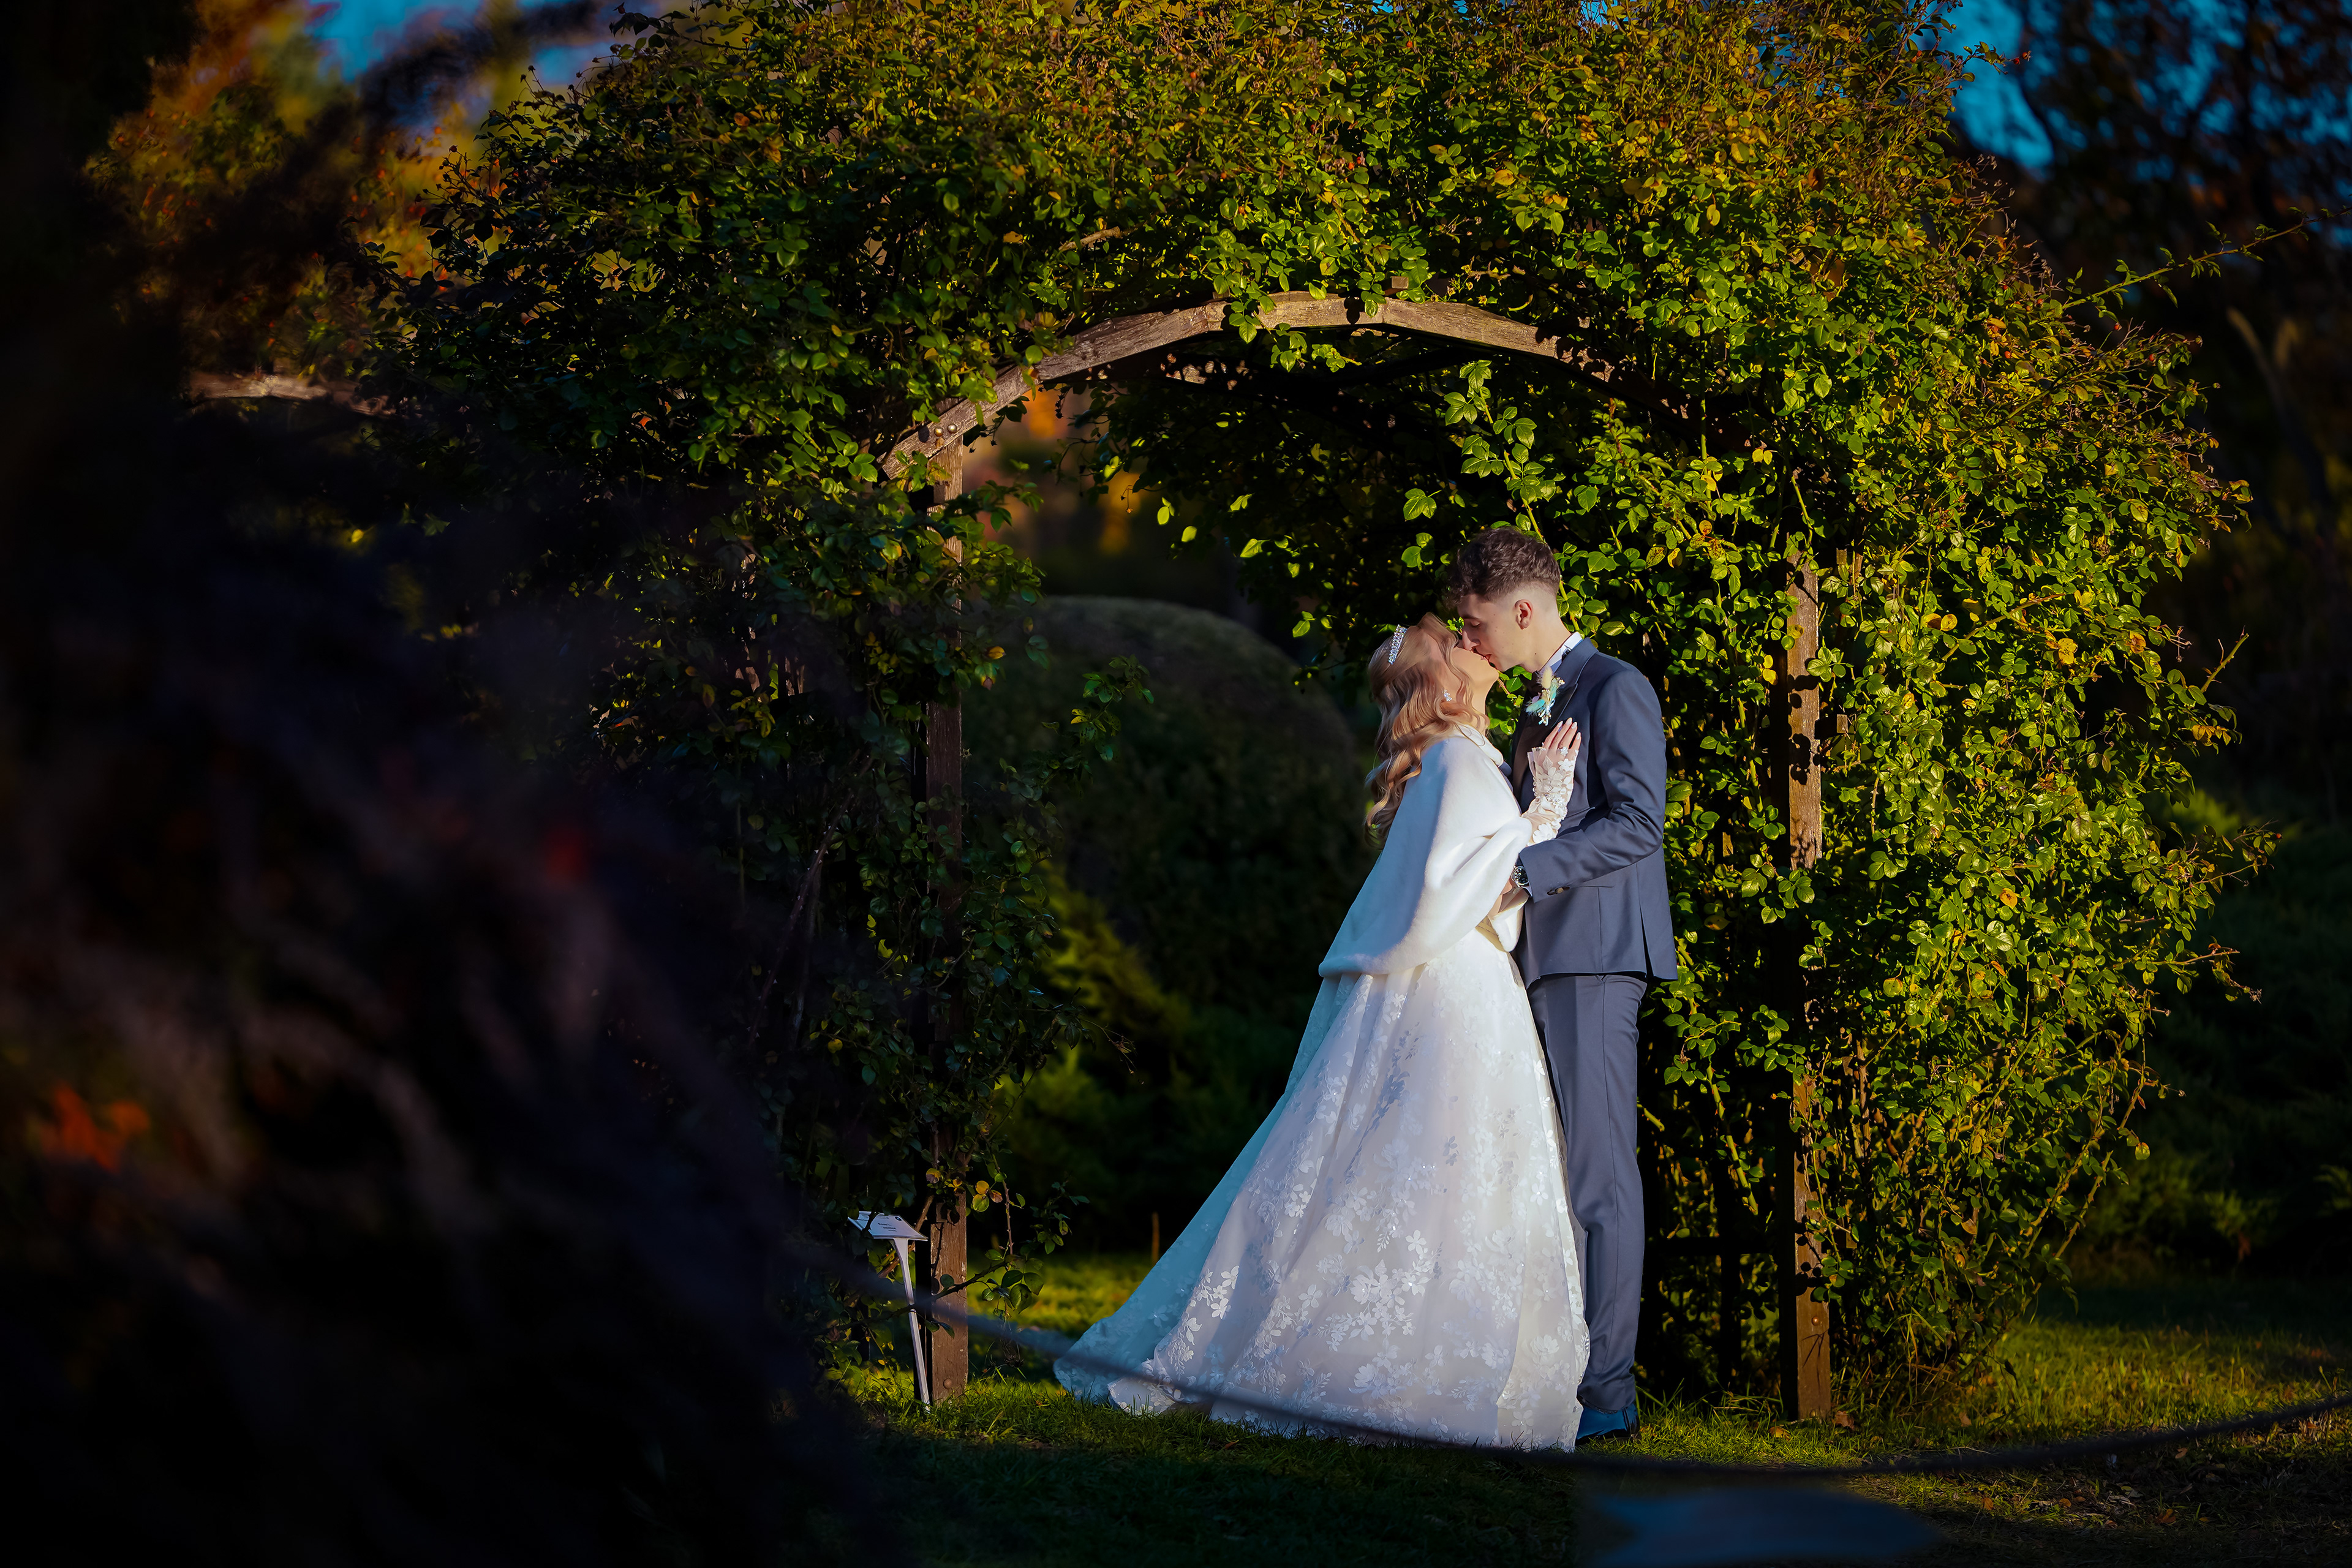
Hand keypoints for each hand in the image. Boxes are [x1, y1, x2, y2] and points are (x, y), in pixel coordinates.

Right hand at [1522, 720, 1579, 843]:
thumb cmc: (1544, 786)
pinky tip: (1579, 736)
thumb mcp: (1538, 770)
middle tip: (1570, 721)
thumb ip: (1540, 759)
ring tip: (1575, 725)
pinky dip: (1576, 742)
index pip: (1548, 740)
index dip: (1555, 731)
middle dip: (1565, 728)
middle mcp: (1548, 756)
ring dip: (1570, 732)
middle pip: (1557, 738)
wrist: (1549, 797)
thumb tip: (1543, 750)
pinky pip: (1573, 750)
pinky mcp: (1567, 764)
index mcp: (1540, 757)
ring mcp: (1558, 760)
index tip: (1560, 724)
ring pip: (1565, 742)